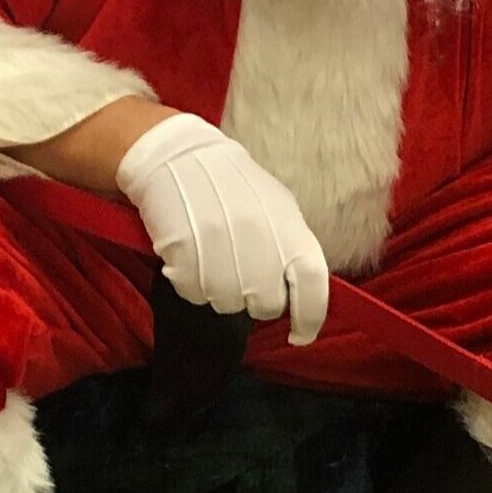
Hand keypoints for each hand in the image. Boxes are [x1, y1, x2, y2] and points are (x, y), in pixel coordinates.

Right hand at [112, 113, 329, 345]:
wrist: (178, 158)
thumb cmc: (231, 185)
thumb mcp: (276, 207)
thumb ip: (291, 248)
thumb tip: (298, 292)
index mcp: (290, 229)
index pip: (313, 286)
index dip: (310, 319)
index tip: (300, 334)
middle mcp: (260, 242)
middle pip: (267, 305)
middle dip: (256, 299)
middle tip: (239, 273)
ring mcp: (221, 250)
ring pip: (228, 304)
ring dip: (219, 290)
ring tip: (210, 257)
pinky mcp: (185, 255)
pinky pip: (194, 293)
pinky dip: (189, 282)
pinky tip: (189, 254)